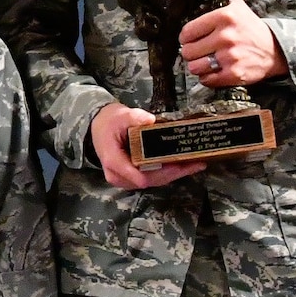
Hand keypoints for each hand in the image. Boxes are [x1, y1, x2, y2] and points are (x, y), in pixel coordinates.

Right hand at [89, 102, 208, 189]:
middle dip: (174, 173)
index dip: (161, 173)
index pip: (139, 176)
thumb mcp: (120, 115)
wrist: (99, 127)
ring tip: (195, 164)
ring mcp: (125, 179)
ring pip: (153, 181)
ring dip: (174, 174)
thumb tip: (151, 120)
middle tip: (196, 164)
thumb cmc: (109, 122)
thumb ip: (134, 117)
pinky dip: (168, 173)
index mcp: (114, 161)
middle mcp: (119, 176)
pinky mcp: (132, 178)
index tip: (179, 166)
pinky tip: (183, 166)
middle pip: (151, 180)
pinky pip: (152, 178)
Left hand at [179, 0, 287, 87]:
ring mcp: (230, 57)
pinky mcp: (235, 74)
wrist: (274, 50)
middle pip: (188, 51)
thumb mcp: (237, 5)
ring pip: (195, 67)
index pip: (187, 32)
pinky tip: (214, 70)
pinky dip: (208, 78)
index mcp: (224, 17)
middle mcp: (226, 36)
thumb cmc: (249, 26)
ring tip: (205, 61)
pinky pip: (207, 80)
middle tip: (199, 51)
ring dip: (198, 66)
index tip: (191, 38)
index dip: (186, 37)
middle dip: (191, 52)